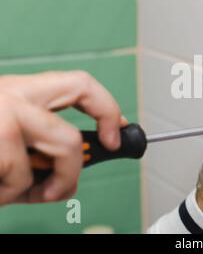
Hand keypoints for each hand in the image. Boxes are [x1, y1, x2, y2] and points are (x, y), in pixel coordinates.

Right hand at [0, 71, 126, 204]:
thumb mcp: (4, 135)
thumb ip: (39, 150)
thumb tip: (70, 182)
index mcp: (20, 90)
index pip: (81, 85)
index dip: (108, 111)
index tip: (114, 138)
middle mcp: (13, 94)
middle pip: (72, 133)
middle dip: (72, 169)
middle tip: (59, 187)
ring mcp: (1, 113)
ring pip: (52, 155)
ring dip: (29, 187)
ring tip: (3, 189)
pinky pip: (18, 179)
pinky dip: (6, 194)